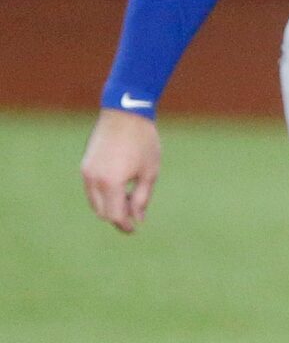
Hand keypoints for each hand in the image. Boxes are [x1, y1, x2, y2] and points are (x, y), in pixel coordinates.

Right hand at [80, 110, 161, 232]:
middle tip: (135, 212)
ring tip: (129, 198)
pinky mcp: (85, 165)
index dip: (125, 225)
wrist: (125, 113)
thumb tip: (137, 219)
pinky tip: (120, 187)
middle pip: (102, 212)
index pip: (114, 216)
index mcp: (111, 183)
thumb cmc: (143, 141)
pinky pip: (91, 189)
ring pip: (95, 202)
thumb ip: (142, 198)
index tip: (135, 229)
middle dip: (117, 217)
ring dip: (109, 206)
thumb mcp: (149, 172)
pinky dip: (103, 195)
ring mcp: (86, 172)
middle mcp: (94, 179)